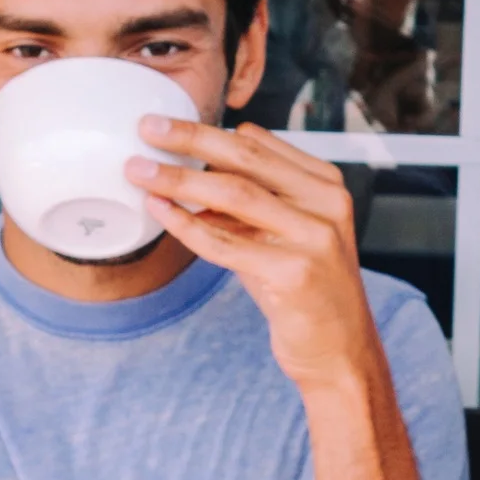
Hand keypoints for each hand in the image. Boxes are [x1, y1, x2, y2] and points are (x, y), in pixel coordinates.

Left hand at [126, 118, 383, 393]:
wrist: (340, 352)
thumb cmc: (304, 294)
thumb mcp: (284, 236)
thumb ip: (249, 203)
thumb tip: (188, 174)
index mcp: (326, 185)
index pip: (258, 142)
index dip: (207, 131)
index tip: (166, 127)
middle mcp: (326, 203)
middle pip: (244, 156)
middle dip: (189, 137)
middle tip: (146, 127)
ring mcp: (315, 236)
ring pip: (232, 193)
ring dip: (177, 178)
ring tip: (138, 170)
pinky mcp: (295, 272)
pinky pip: (225, 241)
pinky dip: (185, 223)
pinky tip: (159, 210)